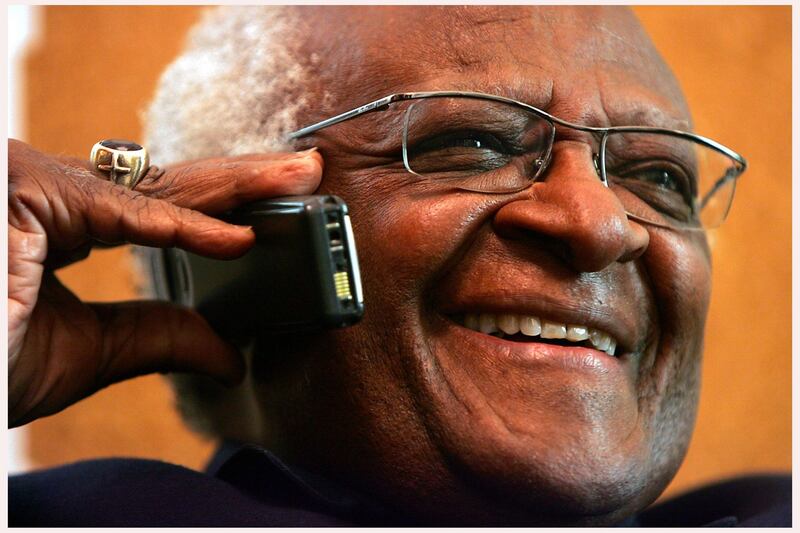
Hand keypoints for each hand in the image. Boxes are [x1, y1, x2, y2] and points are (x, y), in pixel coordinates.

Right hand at [7, 139, 322, 426]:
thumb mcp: (86, 355)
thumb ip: (156, 340)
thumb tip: (230, 353)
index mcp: (56, 229)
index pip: (154, 213)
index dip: (217, 214)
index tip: (270, 218)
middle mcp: (46, 198)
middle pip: (167, 188)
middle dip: (243, 183)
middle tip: (305, 173)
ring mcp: (30, 188)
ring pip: (155, 186)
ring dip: (233, 185)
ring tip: (298, 180)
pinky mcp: (20, 193)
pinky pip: (120, 214)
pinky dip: (183, 230)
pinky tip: (239, 238)